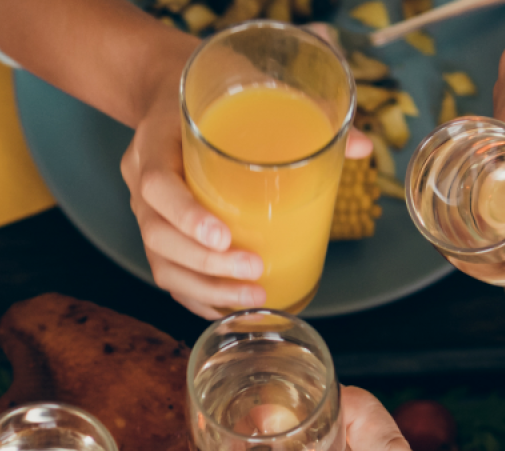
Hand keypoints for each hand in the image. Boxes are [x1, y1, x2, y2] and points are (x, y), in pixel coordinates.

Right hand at [120, 26, 373, 317]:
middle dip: (208, 265)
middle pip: (158, 236)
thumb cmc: (214, 93)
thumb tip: (363, 147)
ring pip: (163, 265)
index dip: (187, 216)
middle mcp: (141, 182)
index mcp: (156, 141)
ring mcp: (146, 213)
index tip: (225, 237)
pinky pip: (170, 276)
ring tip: (254, 298)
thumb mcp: (246, 87)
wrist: (171, 91)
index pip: (158, 185)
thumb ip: (302, 113)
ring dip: (207, 290)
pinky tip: (231, 310)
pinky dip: (199, 299)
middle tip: (254, 271)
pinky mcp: (159, 235)